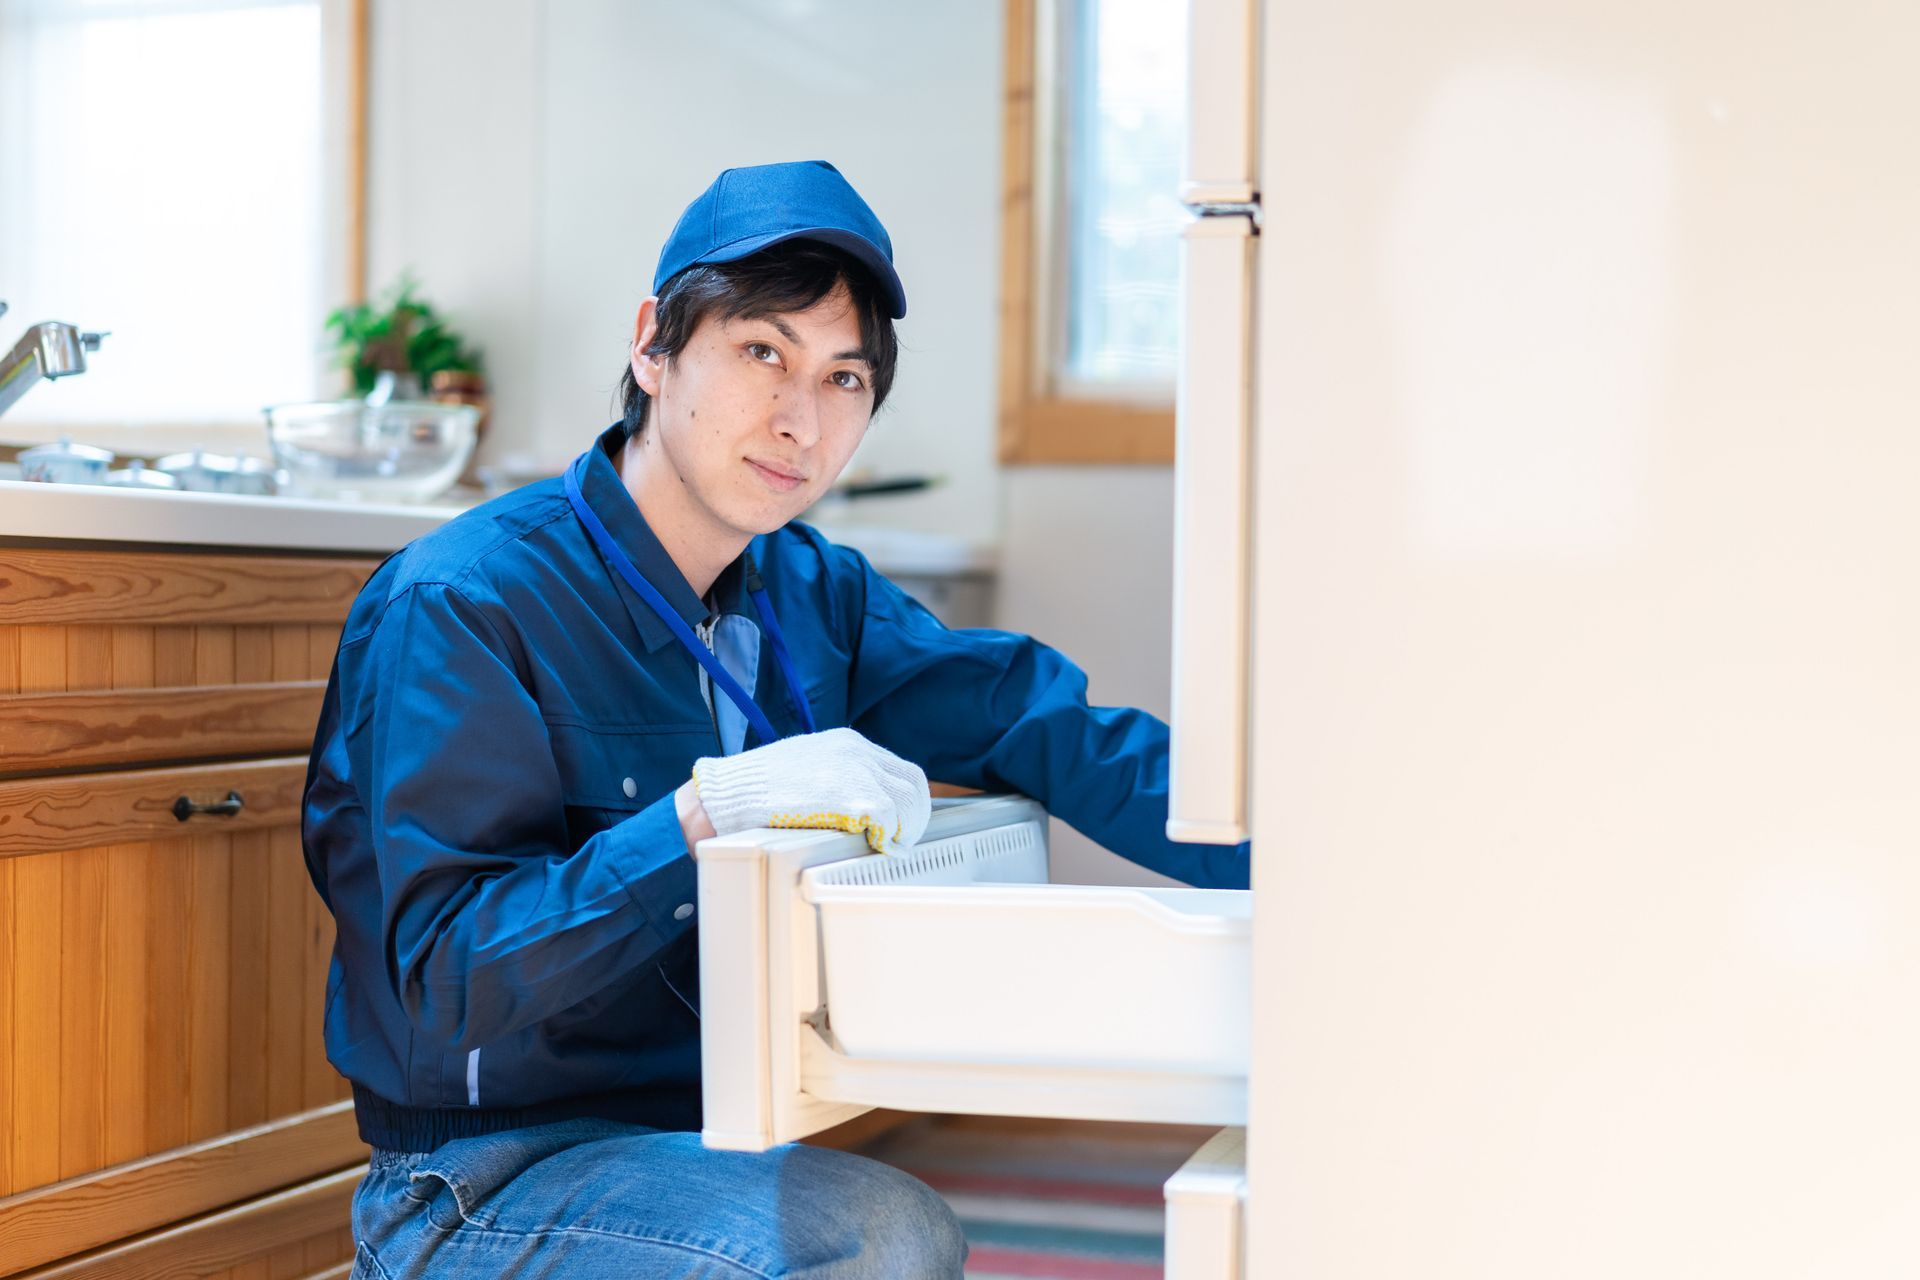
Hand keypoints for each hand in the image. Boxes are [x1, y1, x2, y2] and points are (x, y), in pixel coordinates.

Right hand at [691, 727, 930, 853]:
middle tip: (902, 840)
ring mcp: (856, 772)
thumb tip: (858, 805)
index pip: (899, 770)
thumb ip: (835, 778)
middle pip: (913, 784)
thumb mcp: (805, 769)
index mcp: (847, 743)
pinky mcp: (850, 795)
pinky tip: (876, 847)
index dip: (906, 800)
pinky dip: (889, 836)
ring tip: (889, 847)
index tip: (901, 823)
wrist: (727, 796)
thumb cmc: (757, 790)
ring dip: (904, 829)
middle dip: (913, 816)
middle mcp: (857, 752)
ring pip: (908, 802)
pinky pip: (890, 818)